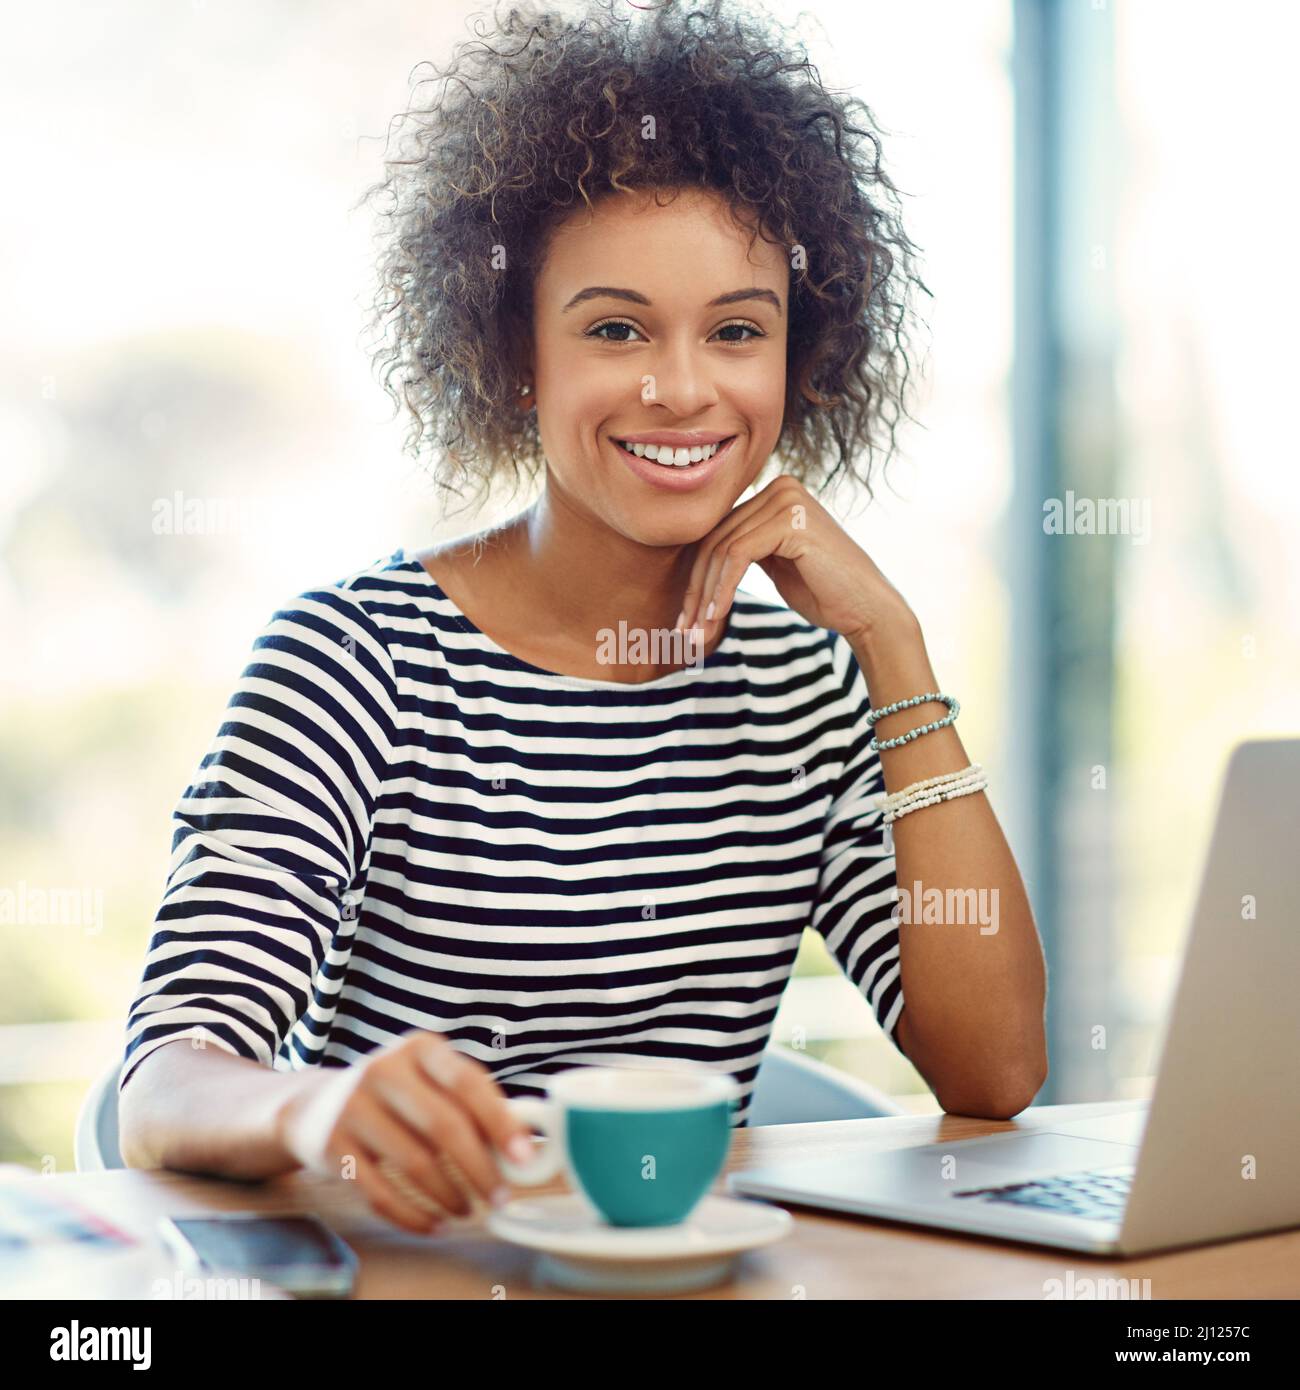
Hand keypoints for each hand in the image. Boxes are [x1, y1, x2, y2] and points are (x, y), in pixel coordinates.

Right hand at [276, 1030, 534, 1233]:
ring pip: (415, 1163)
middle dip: (480, 1168)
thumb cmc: (396, 1095)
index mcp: (421, 1048)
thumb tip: (526, 1146)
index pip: (469, 1083)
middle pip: (444, 1125)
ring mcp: (353, 1107)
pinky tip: (434, 1224)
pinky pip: (380, 1193)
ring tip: (468, 1210)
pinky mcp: (332, 1147)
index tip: (525, 1158)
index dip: (500, 1122)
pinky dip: (414, 1216)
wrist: (314, 1105)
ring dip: (450, 1196)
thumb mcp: (429, 1080)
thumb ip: (471, 1104)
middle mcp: (385, 1070)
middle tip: (500, 1197)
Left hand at [677, 475, 912, 643]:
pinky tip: (717, 617)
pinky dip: (723, 589)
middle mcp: (780, 487)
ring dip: (705, 597)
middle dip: (696, 591)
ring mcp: (786, 498)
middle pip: (716, 540)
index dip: (696, 579)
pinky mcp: (790, 519)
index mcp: (774, 494)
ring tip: (698, 633)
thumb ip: (744, 550)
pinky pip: (739, 555)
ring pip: (722, 550)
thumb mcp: (775, 564)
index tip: (685, 619)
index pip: (718, 534)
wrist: (869, 610)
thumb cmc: (825, 594)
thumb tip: (698, 559)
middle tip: (685, 631)